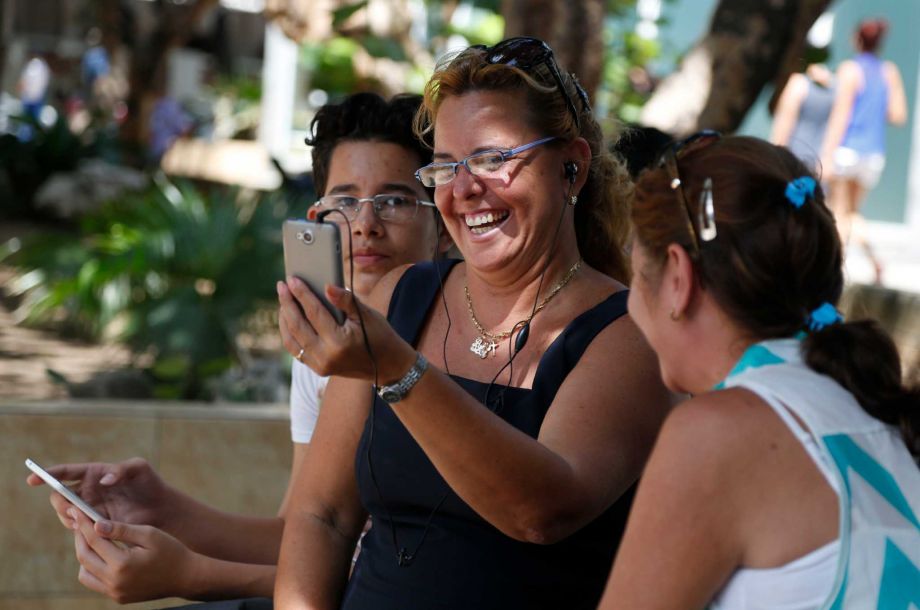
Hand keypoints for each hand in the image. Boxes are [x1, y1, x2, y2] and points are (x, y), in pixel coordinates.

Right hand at [27, 458, 174, 530]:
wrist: (160, 509)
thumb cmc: (150, 484)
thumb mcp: (139, 469)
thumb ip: (122, 469)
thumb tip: (104, 479)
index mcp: (93, 472)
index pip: (65, 472)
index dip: (47, 474)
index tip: (33, 479)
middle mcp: (87, 490)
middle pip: (59, 495)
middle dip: (60, 502)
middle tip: (74, 509)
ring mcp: (88, 508)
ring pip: (64, 513)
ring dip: (68, 517)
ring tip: (84, 519)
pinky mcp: (93, 524)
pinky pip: (76, 527)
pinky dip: (77, 528)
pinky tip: (89, 529)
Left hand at [69, 508, 197, 602]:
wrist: (186, 577)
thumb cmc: (171, 551)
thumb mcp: (149, 534)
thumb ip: (122, 530)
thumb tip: (96, 524)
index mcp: (122, 564)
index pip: (94, 540)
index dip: (83, 523)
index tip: (76, 510)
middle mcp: (114, 582)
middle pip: (83, 557)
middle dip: (79, 537)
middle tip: (80, 521)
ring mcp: (115, 592)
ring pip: (84, 573)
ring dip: (84, 554)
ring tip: (93, 538)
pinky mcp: (118, 597)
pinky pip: (95, 582)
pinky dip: (93, 568)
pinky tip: (103, 554)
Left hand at [277, 278, 413, 382]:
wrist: (388, 365)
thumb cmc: (379, 336)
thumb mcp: (367, 315)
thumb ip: (346, 300)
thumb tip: (327, 286)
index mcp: (339, 342)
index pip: (314, 313)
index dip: (301, 294)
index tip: (292, 280)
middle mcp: (326, 356)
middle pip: (297, 326)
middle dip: (287, 303)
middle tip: (281, 286)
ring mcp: (320, 365)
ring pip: (291, 340)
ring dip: (284, 318)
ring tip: (283, 300)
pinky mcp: (318, 369)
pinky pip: (296, 350)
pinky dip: (289, 333)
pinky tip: (288, 318)